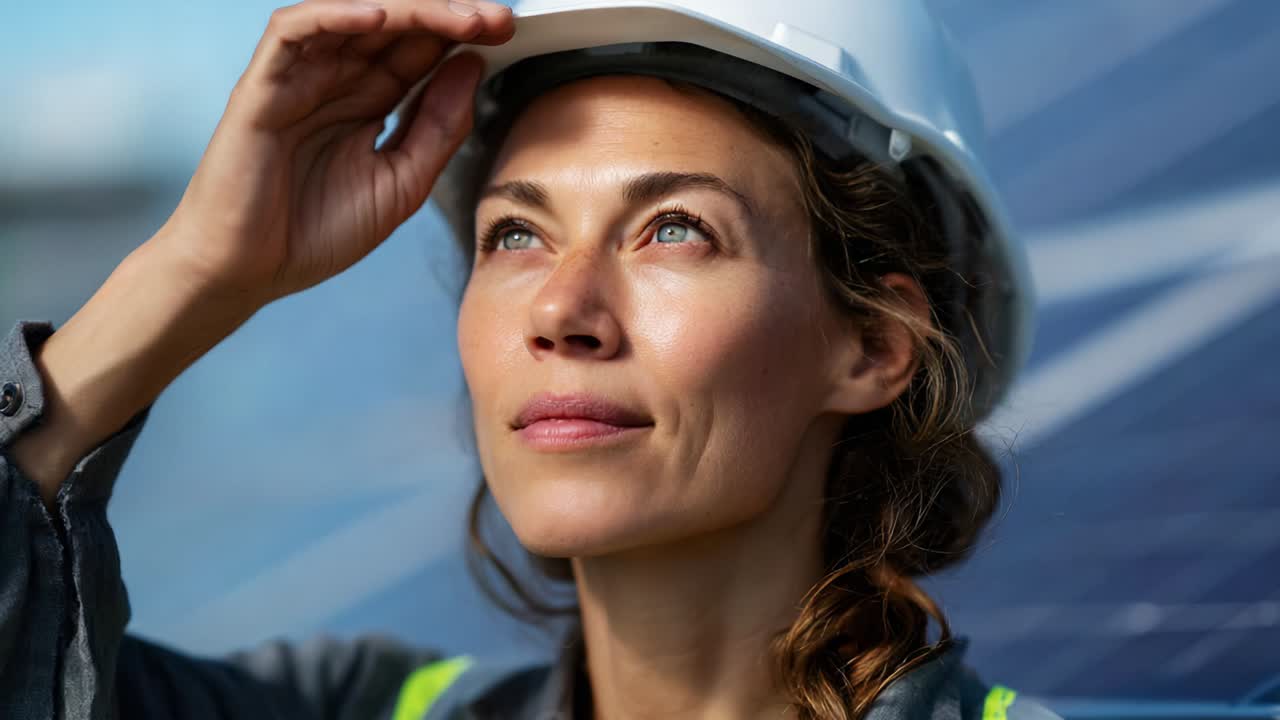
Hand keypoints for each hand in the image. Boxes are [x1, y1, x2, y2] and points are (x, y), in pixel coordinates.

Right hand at [157, 0, 513, 308]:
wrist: (247, 272)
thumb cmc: (316, 232)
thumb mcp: (402, 183)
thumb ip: (438, 128)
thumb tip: (472, 68)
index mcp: (368, 102)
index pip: (420, 51)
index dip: (464, 38)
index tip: (508, 35)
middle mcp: (335, 80)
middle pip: (395, 25)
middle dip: (450, 17)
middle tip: (499, 20)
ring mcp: (298, 78)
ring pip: (353, 17)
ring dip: (409, 11)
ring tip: (460, 18)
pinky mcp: (262, 85)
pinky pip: (294, 31)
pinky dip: (337, 16)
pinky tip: (381, 17)